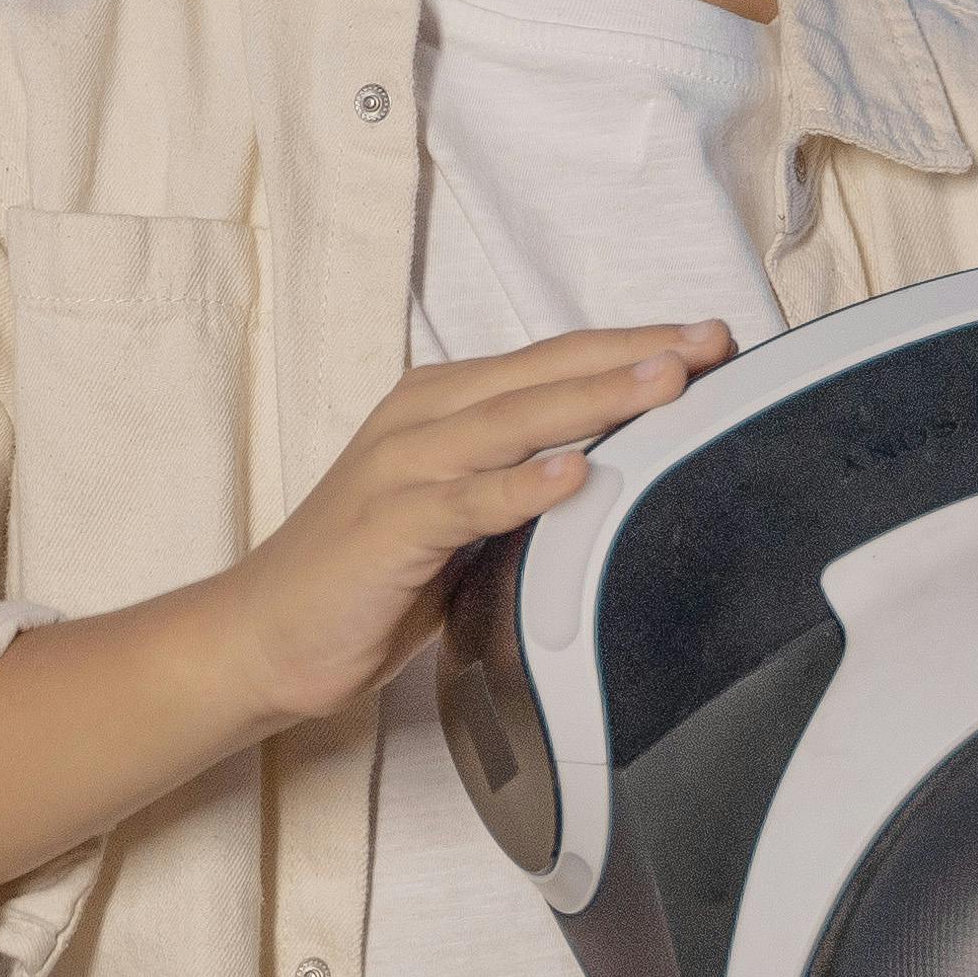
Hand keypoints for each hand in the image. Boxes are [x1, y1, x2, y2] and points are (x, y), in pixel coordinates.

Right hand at [211, 321, 737, 727]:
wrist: (264, 636)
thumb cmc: (368, 578)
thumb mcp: (462, 517)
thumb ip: (522, 484)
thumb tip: (619, 475)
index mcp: (444, 404)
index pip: (554, 361)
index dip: (632, 346)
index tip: (710, 340)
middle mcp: (424, 419)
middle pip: (546, 373)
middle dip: (635, 354)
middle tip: (712, 343)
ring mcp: (402, 467)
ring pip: (515, 419)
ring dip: (595, 398)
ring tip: (668, 382)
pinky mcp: (388, 525)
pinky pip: (467, 499)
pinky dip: (522, 485)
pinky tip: (574, 474)